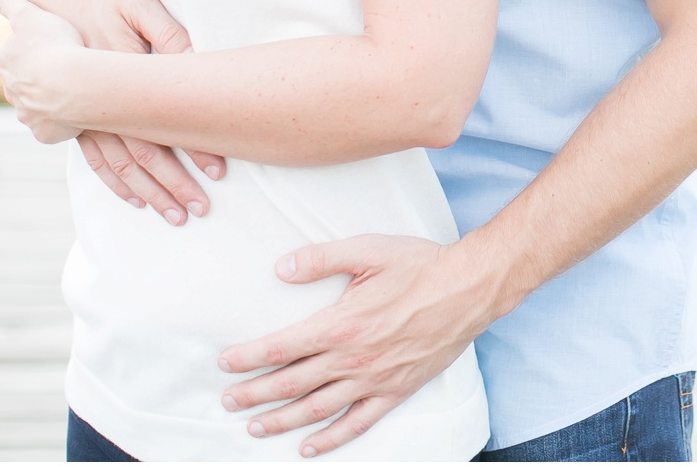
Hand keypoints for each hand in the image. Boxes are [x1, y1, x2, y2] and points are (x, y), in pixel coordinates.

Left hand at [0, 0, 91, 144]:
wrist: (74, 83)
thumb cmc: (56, 45)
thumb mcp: (32, 14)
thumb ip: (9, 0)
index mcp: (7, 61)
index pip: (18, 55)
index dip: (38, 50)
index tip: (57, 47)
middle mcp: (12, 90)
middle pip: (26, 83)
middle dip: (43, 79)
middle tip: (69, 69)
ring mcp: (28, 113)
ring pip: (38, 106)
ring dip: (53, 101)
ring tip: (77, 91)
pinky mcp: (44, 132)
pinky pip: (53, 127)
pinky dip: (63, 122)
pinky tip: (79, 112)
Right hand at [50, 0, 228, 221]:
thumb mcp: (136, 2)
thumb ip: (166, 31)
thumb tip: (194, 59)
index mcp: (119, 76)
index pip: (161, 124)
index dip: (191, 149)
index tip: (218, 172)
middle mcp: (97, 103)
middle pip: (139, 155)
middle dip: (171, 185)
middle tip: (199, 210)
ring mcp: (81, 114)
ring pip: (118, 165)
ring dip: (147, 192)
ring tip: (172, 215)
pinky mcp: (73, 117)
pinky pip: (94, 159)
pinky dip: (115, 182)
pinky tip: (135, 199)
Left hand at [218, 234, 509, 457]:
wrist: (470, 287)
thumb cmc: (421, 265)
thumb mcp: (369, 249)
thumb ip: (322, 259)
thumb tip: (281, 269)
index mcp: (342, 324)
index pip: (282, 347)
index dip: (249, 357)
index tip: (226, 363)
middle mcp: (353, 358)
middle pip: (291, 383)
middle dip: (254, 394)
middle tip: (227, 401)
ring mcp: (374, 379)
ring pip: (317, 408)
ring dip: (282, 421)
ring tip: (255, 427)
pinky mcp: (395, 391)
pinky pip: (357, 423)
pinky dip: (330, 439)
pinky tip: (309, 447)